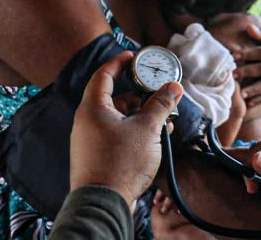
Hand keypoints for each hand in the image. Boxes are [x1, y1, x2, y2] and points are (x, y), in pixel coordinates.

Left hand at [69, 52, 183, 206]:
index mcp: (93, 108)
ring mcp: (89, 140)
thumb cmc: (121, 162)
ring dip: (139, 116)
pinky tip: (153, 139)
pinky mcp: (95, 156)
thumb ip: (161, 105)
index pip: (103, 75)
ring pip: (117, 118)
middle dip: (139, 96)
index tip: (133, 57)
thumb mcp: (147, 129)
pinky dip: (133, 131)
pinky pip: (115, 134)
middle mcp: (86, 122)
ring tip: (162, 122)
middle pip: (114, 98)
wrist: (103, 203)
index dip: (119, 63)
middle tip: (157, 95)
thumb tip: (174, 86)